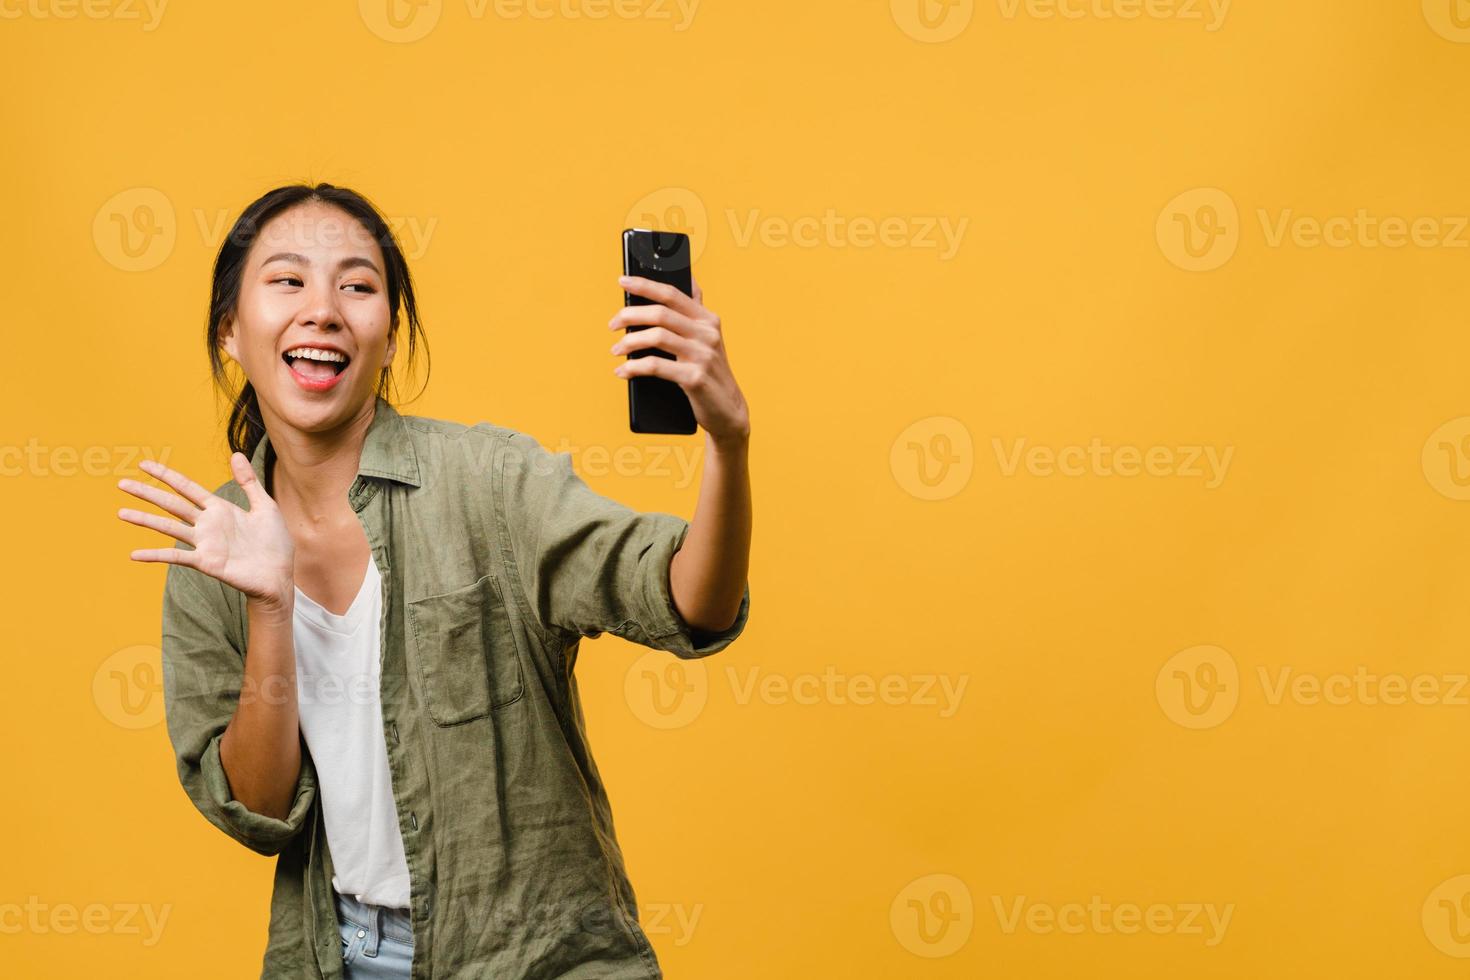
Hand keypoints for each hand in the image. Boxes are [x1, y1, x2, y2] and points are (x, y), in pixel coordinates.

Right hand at [117, 453, 295, 607]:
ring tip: (121, 512)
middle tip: (121, 483)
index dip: (166, 476)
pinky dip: (156, 555)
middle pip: (172, 504)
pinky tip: (135, 555)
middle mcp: (207, 524)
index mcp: (220, 509)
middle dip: (148, 493)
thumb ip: (249, 482)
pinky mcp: (206, 562)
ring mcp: (204, 543)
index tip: (144, 464)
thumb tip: (235, 453)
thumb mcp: (265, 506)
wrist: (279, 576)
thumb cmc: (274, 543)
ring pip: (168, 527)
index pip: (187, 488)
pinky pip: (176, 557)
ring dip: (145, 520)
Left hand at [609, 275, 750, 446]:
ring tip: (616, 350)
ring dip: (629, 342)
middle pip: (660, 313)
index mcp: (707, 320)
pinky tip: (624, 371)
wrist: (728, 411)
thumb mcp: (707, 339)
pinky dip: (634, 367)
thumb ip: (696, 311)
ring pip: (656, 336)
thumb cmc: (711, 372)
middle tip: (613, 324)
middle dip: (630, 315)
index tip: (622, 281)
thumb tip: (688, 279)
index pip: (672, 294)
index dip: (645, 285)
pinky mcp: (695, 378)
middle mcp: (707, 334)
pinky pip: (656, 366)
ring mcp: (702, 356)